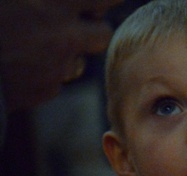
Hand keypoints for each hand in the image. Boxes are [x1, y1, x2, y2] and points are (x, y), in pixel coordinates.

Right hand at [0, 0, 122, 110]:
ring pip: (78, 60)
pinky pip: (54, 80)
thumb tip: (52, 2)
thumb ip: (40, 0)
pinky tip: (17, 64)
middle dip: (91, 26)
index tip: (97, 1)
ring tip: (34, 43)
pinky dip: (42, 72)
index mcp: (54, 2)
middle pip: (102, 33)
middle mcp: (64, 33)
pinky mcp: (45, 90)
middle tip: (75, 19)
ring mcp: (57, 65)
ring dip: (65, 52)